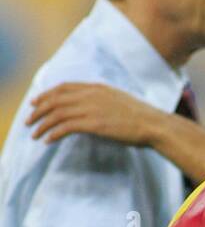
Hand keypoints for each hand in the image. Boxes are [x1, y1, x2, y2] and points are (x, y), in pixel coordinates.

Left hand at [26, 82, 160, 146]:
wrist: (153, 124)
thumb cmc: (141, 118)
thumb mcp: (119, 101)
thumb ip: (102, 101)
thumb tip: (92, 110)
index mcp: (97, 87)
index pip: (64, 87)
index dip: (46, 94)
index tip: (36, 102)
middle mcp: (91, 95)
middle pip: (56, 98)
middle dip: (39, 109)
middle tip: (29, 120)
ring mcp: (91, 108)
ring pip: (57, 113)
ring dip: (42, 123)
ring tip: (34, 133)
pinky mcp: (93, 124)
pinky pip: (66, 126)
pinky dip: (53, 133)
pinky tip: (47, 140)